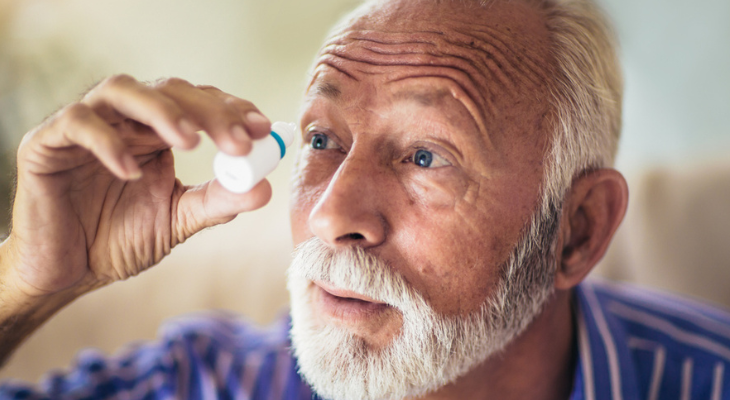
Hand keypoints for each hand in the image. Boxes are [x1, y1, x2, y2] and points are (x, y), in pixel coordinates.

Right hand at [1, 75, 272, 298]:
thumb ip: (217, 202)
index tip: (263, 129)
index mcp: (157, 133)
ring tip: (191, 142)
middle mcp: (124, 120)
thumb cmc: (118, 241)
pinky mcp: (47, 142)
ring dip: (162, 111)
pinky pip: (77, 123)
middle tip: (239, 141)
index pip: (199, 103)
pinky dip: (107, 141)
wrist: (66, 272)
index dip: (232, 110)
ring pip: (122, 89)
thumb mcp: (177, 220)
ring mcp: (86, 126)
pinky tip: (131, 171)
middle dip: (209, 112)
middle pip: (170, 90)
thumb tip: (264, 188)